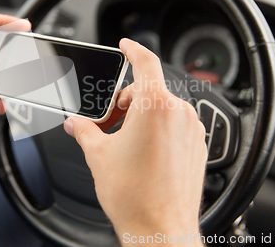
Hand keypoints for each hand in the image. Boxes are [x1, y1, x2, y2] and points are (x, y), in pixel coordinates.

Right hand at [63, 38, 206, 243]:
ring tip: (124, 142)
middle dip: (126, 101)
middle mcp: (178, 114)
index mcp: (155, 107)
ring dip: (142, 116)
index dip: (134, 49)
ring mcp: (191, 130)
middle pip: (148, 90)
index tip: (126, 45)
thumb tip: (76, 123)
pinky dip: (158, 129)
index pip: (146, 62)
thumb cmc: (135, 196)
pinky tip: (143, 151)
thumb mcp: (99, 155)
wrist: (160, 230)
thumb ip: (85, 131)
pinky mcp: (197, 146)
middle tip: (108, 122)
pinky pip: (175, 125)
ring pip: (162, 108)